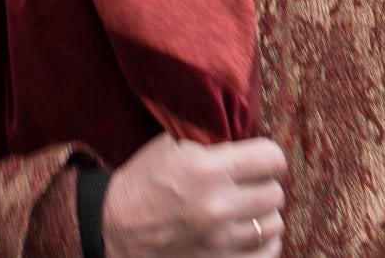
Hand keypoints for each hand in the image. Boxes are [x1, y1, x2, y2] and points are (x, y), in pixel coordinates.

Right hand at [103, 133, 286, 257]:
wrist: (110, 229)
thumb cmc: (144, 182)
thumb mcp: (173, 147)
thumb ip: (214, 143)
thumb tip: (248, 139)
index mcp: (208, 171)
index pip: (272, 158)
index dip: (268, 157)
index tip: (260, 161)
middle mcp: (217, 207)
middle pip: (275, 193)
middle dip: (263, 185)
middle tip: (248, 186)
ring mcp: (218, 241)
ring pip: (273, 224)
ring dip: (262, 215)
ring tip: (246, 210)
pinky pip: (266, 254)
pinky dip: (262, 243)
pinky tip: (249, 233)